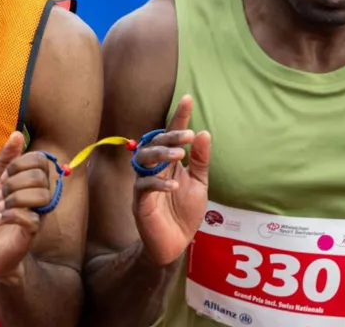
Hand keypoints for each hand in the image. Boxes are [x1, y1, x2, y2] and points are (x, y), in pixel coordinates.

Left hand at [0, 132, 53, 282]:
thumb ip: (6, 161)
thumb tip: (17, 134)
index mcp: (34, 183)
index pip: (40, 160)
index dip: (20, 163)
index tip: (3, 177)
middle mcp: (41, 197)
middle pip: (40, 177)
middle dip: (14, 182)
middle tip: (1, 194)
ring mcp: (39, 215)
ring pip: (41, 196)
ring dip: (14, 199)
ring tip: (0, 208)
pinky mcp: (32, 234)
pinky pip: (31, 218)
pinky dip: (10, 215)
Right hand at [132, 95, 211, 266]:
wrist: (176, 244)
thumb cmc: (185, 212)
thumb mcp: (199, 184)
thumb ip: (200, 160)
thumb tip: (204, 132)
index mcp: (169, 163)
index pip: (171, 135)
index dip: (179, 117)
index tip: (188, 98)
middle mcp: (154, 169)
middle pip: (155, 143)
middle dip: (170, 136)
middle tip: (188, 135)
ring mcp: (144, 184)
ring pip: (144, 160)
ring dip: (161, 155)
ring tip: (179, 156)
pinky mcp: (140, 203)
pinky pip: (144, 187)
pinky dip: (159, 183)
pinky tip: (174, 185)